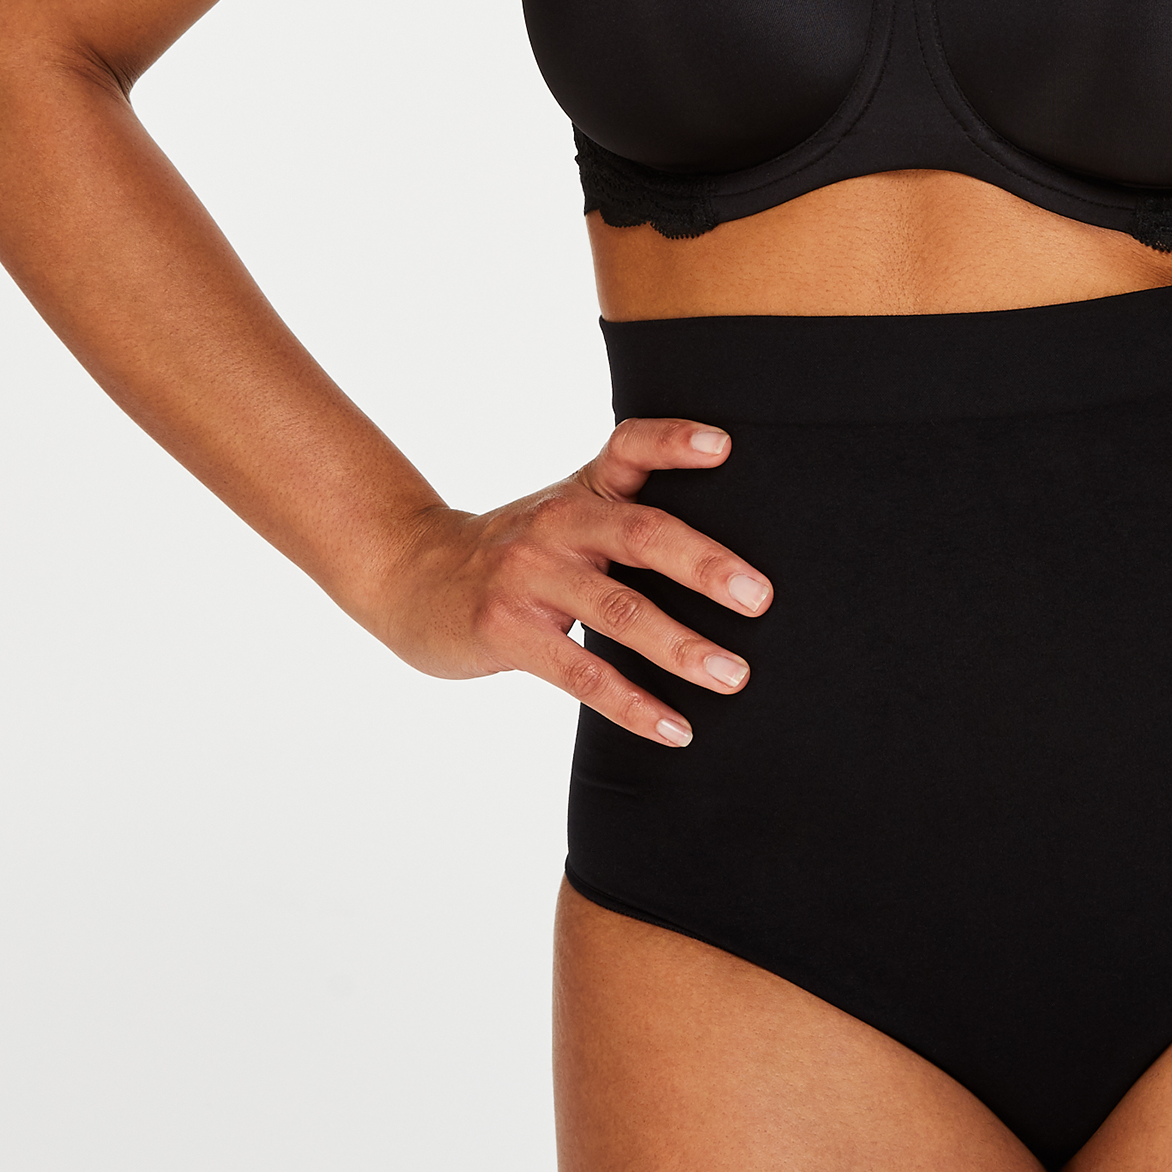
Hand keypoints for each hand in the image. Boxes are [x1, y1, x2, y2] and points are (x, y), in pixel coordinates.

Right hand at [364, 420, 771, 745]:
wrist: (410, 576)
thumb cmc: (516, 551)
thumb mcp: (564, 513)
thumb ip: (628, 515)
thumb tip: (732, 554)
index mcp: (582, 489)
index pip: (630, 447)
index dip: (675, 443)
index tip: (726, 446)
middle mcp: (558, 522)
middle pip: (641, 534)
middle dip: (705, 566)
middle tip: (761, 597)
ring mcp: (529, 576)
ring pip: (619, 611)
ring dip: (682, 647)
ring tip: (734, 676)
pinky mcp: (507, 630)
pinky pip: (582, 673)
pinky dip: (634, 704)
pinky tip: (676, 729)